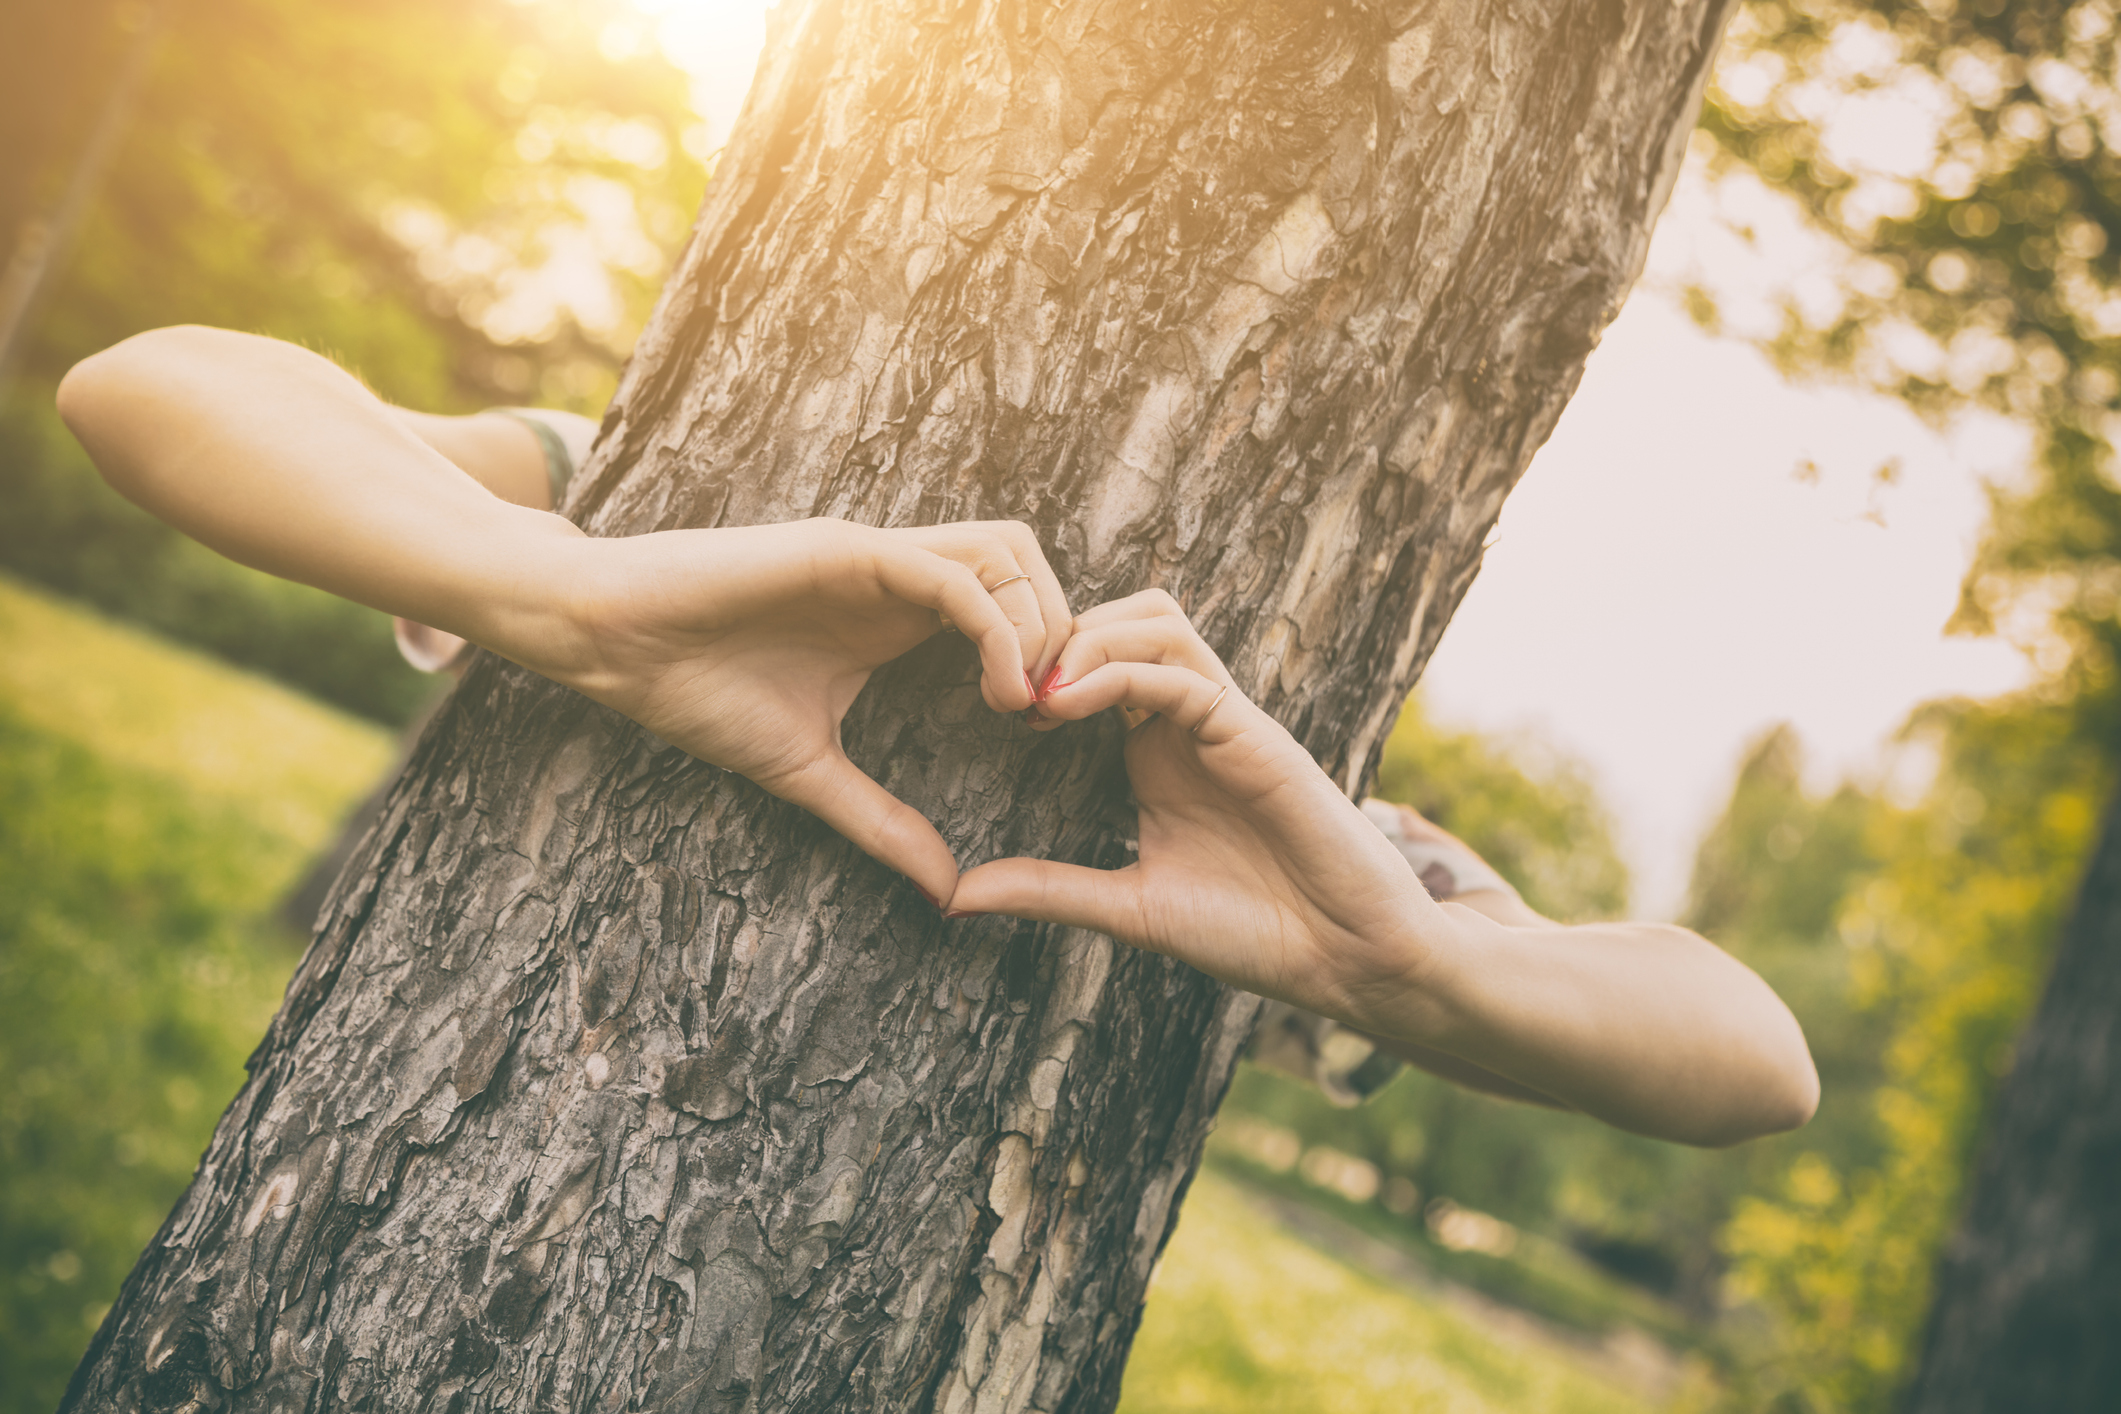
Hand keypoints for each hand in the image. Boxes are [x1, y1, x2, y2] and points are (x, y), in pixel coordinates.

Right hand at [524, 517, 1071, 903]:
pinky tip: (998, 692)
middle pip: (1029, 563)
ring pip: (1007, 552)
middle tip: (1051, 715)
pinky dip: (997, 628)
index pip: (1012, 601)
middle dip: (1065, 635)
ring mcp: (876, 555)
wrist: (613, 644)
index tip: (1042, 733)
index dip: (1047, 660)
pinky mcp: (847, 550)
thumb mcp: (810, 774)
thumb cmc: (697, 691)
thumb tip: (946, 889)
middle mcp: (899, 574)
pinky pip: (952, 575)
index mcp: (898, 613)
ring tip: (1025, 704)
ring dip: (1041, 625)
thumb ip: (881, 822)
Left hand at [950, 591, 1449, 1033]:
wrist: (1346, 959)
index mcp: (1156, 751)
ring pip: (1155, 622)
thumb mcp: (1129, 908)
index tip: (987, 706)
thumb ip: (1050, 890)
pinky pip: (1181, 673)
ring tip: (1036, 692)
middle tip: (1004, 688)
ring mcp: (1223, 720)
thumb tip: (956, 896)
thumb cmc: (1256, 934)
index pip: (1095, 663)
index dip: (1038, 667)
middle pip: (1123, 618)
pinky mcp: (1253, 732)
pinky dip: (1119, 674)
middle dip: (1058, 635)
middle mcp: (1188, 721)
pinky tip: (1069, 704)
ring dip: (1087, 639)